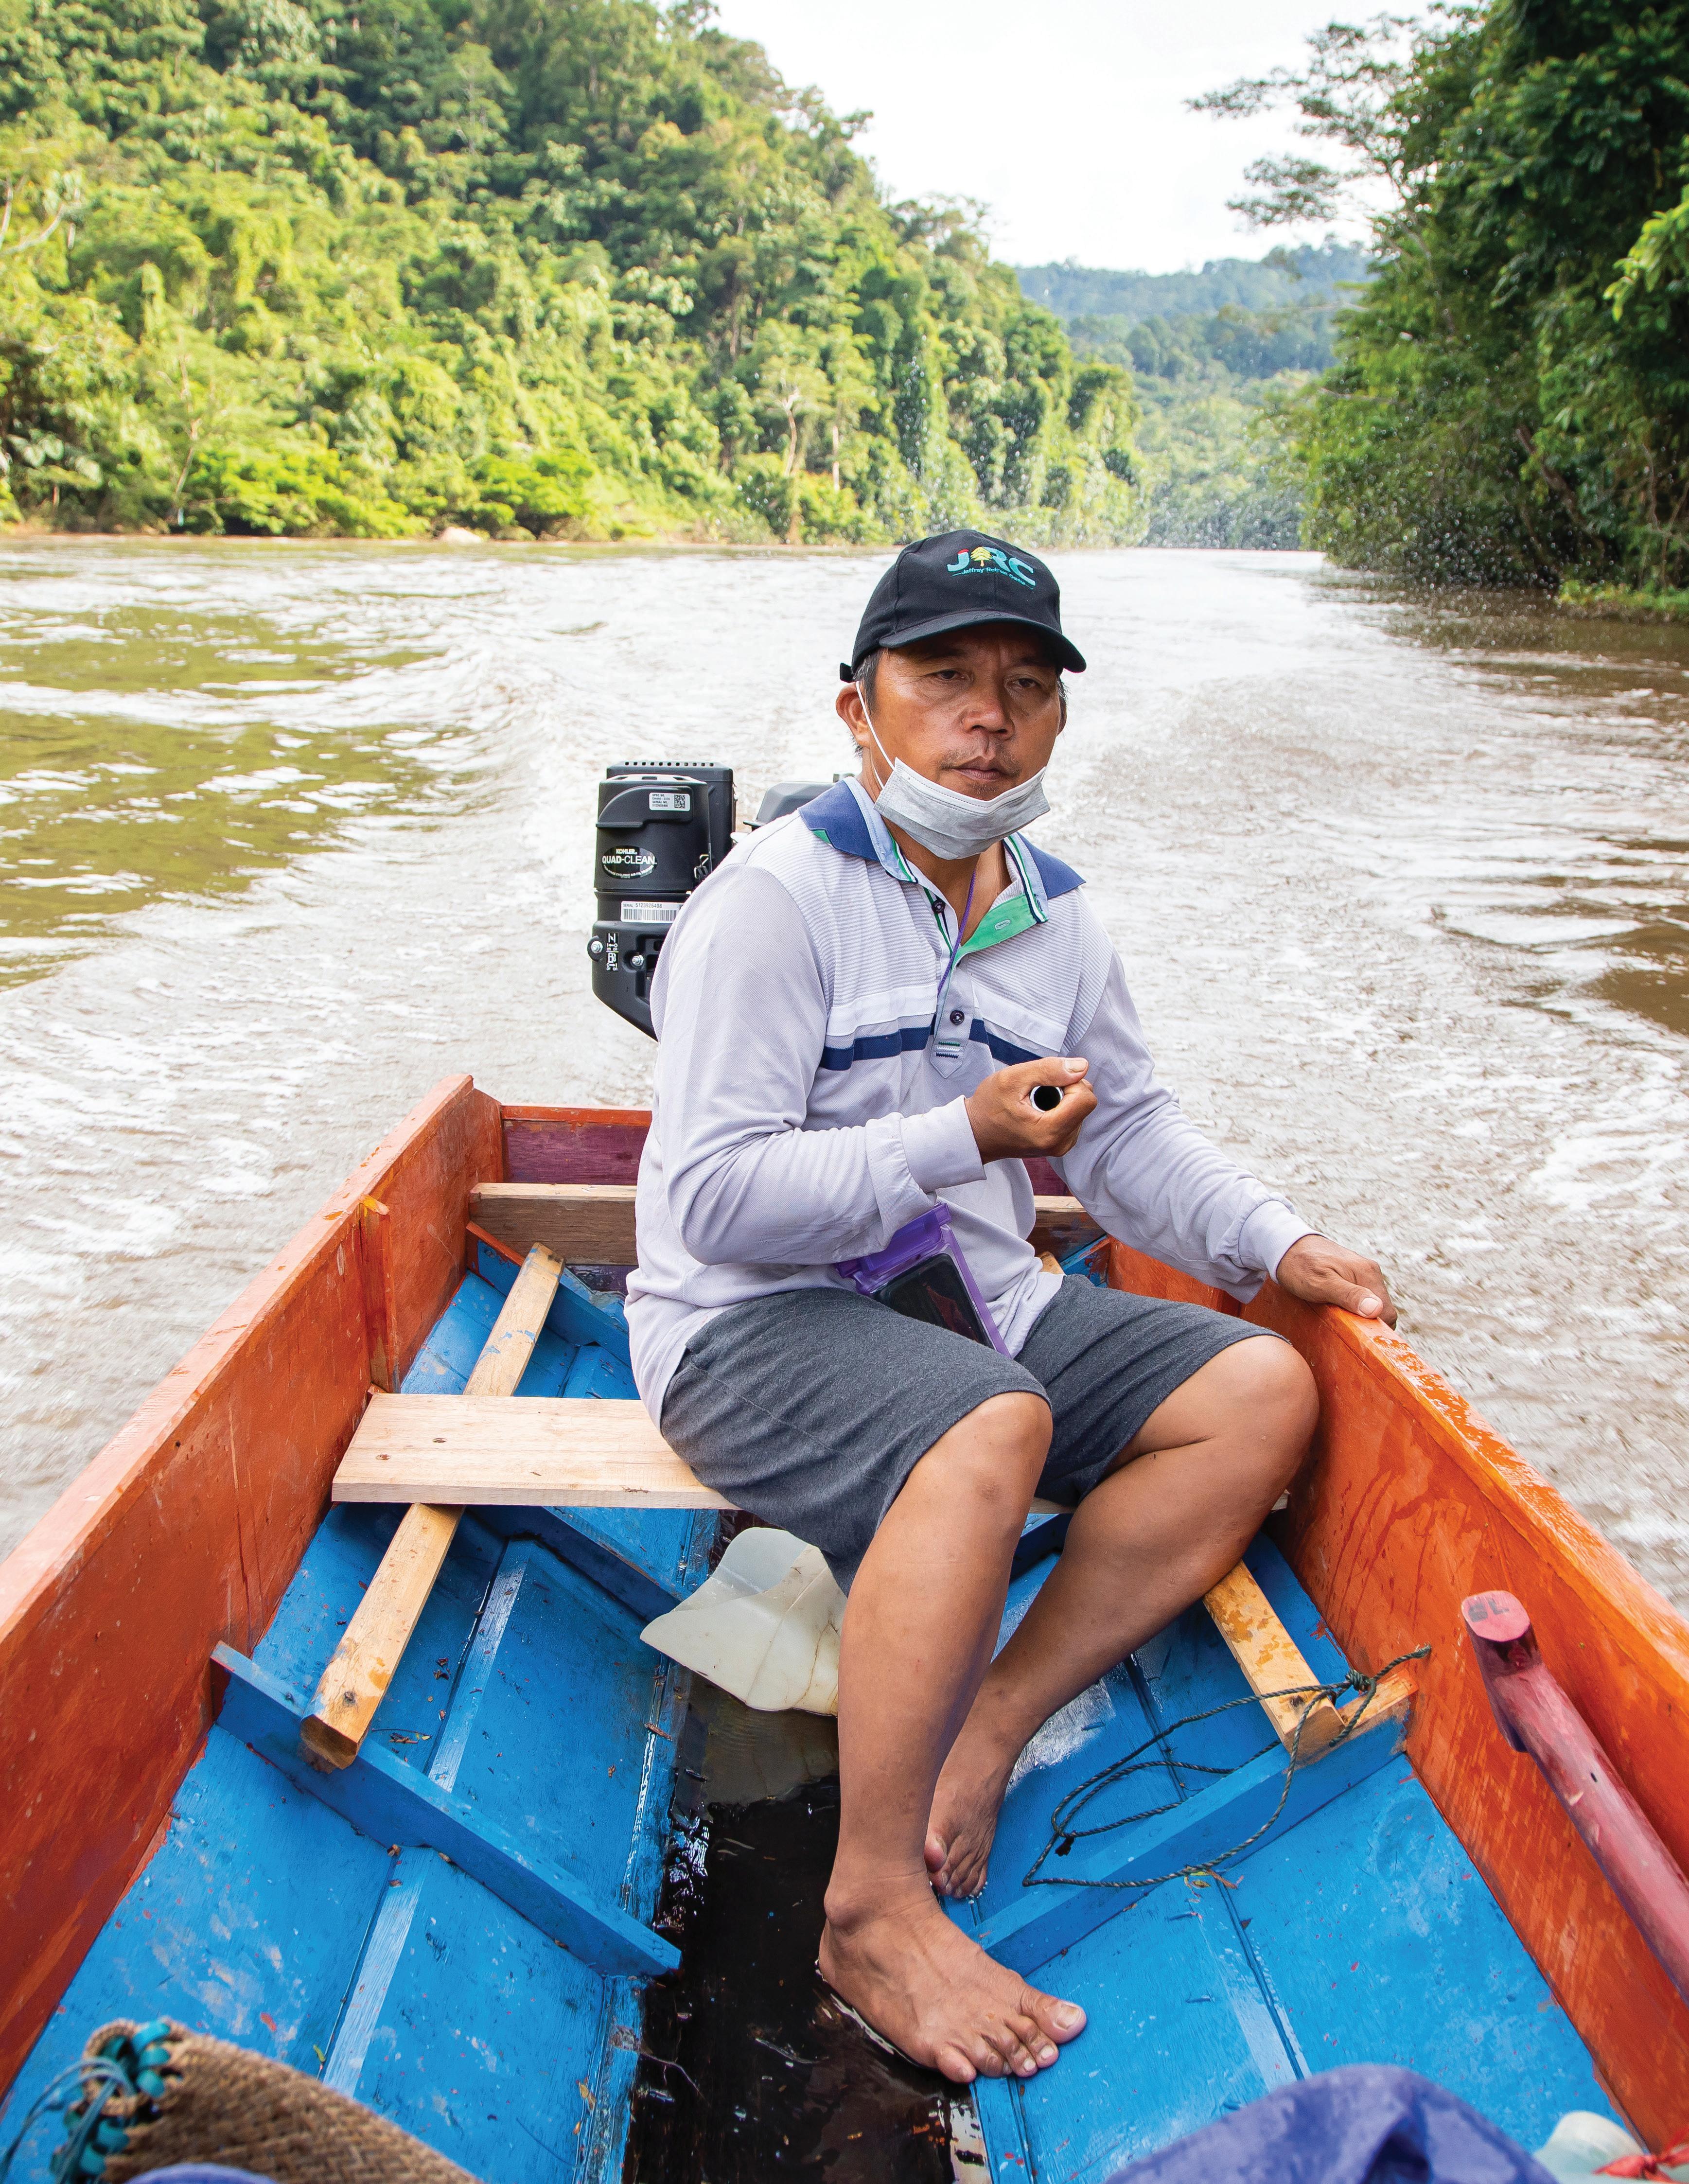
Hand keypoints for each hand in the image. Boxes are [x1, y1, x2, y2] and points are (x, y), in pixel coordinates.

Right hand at [965, 1056, 1096, 1163]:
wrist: (975, 1133)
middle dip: (1066, 1088)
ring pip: (1081, 1109)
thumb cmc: (988, 1107)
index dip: (1069, 1081)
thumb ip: (1049, 1070)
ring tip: (1035, 1101)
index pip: (1085, 1098)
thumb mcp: (1012, 1079)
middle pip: (1085, 1103)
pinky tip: (1039, 1108)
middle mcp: (1060, 1143)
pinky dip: (1061, 1107)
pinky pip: (1074, 1116)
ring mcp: (1061, 1146)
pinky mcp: (1060, 1144)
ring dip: (1063, 1097)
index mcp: (1049, 1131)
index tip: (1046, 1082)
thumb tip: (1082, 1066)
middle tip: (1037, 1090)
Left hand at [1275, 1234, 1396, 1326]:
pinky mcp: (1353, 1274)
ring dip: (1356, 1313)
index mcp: (1368, 1273)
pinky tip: (1333, 1303)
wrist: (1285, 1246)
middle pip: (1380, 1309)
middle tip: (1339, 1320)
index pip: (1387, 1312)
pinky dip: (1350, 1304)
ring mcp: (1362, 1272)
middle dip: (1364, 1320)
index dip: (1374, 1327)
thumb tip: (1375, 1310)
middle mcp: (1370, 1271)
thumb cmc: (1300, 1266)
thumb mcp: (1321, 1284)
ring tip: (1333, 1310)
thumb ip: (1349, 1296)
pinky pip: (1360, 1296)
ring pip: (1370, 1303)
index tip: (1353, 1330)